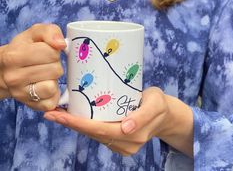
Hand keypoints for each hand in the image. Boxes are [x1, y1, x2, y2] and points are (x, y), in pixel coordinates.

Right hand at [1, 23, 65, 110]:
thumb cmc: (23, 50)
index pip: (51, 53)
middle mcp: (14, 77)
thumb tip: (61, 44)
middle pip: (55, 69)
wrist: (5, 72)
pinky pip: (52, 100)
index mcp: (14, 56)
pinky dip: (53, 93)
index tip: (46, 52)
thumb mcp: (34, 34)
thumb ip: (50, 32)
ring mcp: (21, 94)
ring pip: (53, 86)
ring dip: (54, 79)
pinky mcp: (31, 106)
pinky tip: (45, 86)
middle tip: (45, 64)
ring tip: (45, 75)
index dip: (54, 51)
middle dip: (55, 64)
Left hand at [44, 87, 169, 155]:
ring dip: (74, 125)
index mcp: (133, 135)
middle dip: (70, 124)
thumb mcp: (155, 104)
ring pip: (93, 135)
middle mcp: (125, 144)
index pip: (99, 129)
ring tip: (58, 113)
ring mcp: (121, 144)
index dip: (77, 123)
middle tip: (50, 113)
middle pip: (92, 134)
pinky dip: (84, 126)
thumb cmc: (159, 104)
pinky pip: (98, 134)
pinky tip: (74, 117)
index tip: (58, 115)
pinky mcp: (119, 141)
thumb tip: (126, 129)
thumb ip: (142, 116)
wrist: (164, 115)